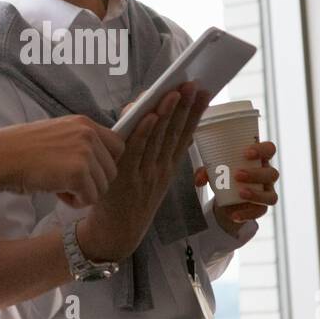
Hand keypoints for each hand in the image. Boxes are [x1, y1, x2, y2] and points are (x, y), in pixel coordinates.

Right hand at [0, 115, 123, 208]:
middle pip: (113, 170)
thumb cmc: (22, 151)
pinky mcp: (78, 173)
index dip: (104, 164)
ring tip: (59, 185)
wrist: (0, 158)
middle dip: (93, 182)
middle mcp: (88, 133)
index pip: (118, 146)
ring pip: (103, 187)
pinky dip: (74, 202)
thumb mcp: (57, 134)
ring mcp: (85, 152)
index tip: (85, 171)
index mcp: (84, 123)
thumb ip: (80, 141)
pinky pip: (90, 198)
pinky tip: (56, 192)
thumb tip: (99, 158)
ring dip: (83, 193)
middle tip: (66, 181)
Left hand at [79, 83, 211, 261]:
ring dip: (167, 113)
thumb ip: (156, 151)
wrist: (114, 235)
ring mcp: (144, 175)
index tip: (205, 92)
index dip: (195, 113)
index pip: (186, 135)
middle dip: (185, 106)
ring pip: (158, 139)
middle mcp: (161, 171)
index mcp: (169, 169)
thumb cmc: (129, 201)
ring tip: (175, 91)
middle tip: (193, 83)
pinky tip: (150, 115)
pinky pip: (135, 151)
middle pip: (175, 133)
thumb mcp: (151, 177)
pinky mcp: (125, 179)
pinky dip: (144, 132)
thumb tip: (159, 117)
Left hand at [195, 141, 279, 236]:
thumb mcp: (214, 170)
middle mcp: (267, 175)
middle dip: (255, 174)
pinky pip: (260, 212)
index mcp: (259, 159)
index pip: (269, 149)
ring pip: (271, 196)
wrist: (226, 198)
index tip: (246, 152)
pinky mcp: (261, 208)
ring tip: (240, 193)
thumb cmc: (225, 174)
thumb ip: (205, 171)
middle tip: (237, 175)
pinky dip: (247, 214)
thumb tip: (199, 179)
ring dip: (256, 194)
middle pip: (272, 173)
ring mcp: (266, 192)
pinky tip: (234, 215)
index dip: (262, 150)